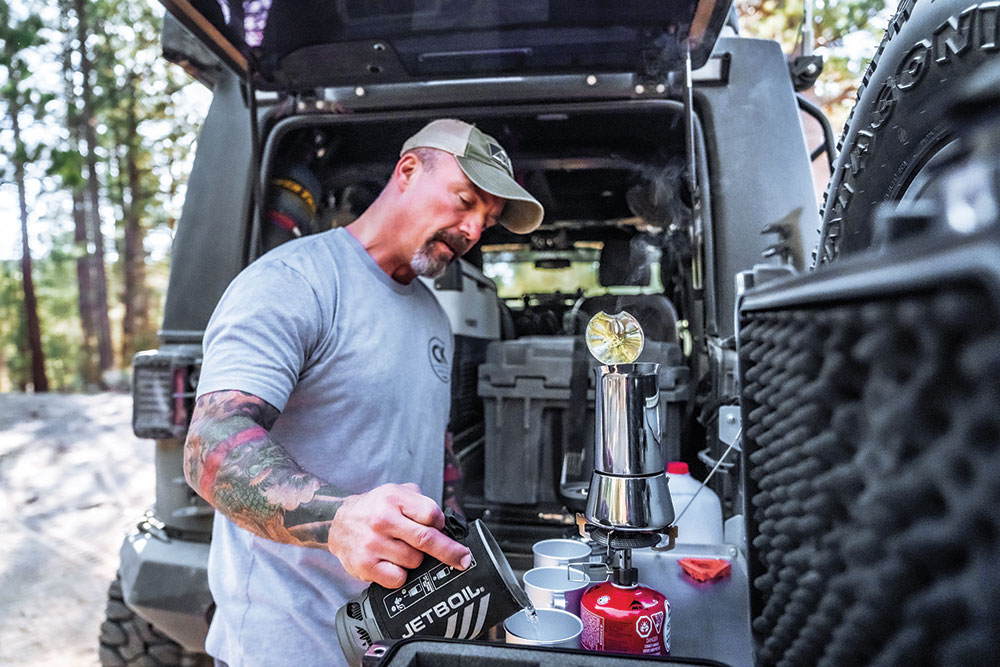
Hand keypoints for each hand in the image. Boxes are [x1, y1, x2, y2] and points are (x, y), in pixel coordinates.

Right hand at [328, 482, 471, 587]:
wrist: (337, 523)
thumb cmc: (374, 509)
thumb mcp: (396, 493)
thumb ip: (421, 503)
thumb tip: (447, 523)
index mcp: (393, 498)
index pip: (431, 514)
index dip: (440, 523)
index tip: (442, 528)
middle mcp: (382, 520)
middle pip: (426, 539)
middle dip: (450, 552)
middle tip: (463, 559)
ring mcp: (372, 544)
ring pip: (414, 561)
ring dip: (415, 560)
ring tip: (400, 550)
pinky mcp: (365, 566)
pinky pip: (398, 578)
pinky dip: (400, 575)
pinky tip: (391, 563)